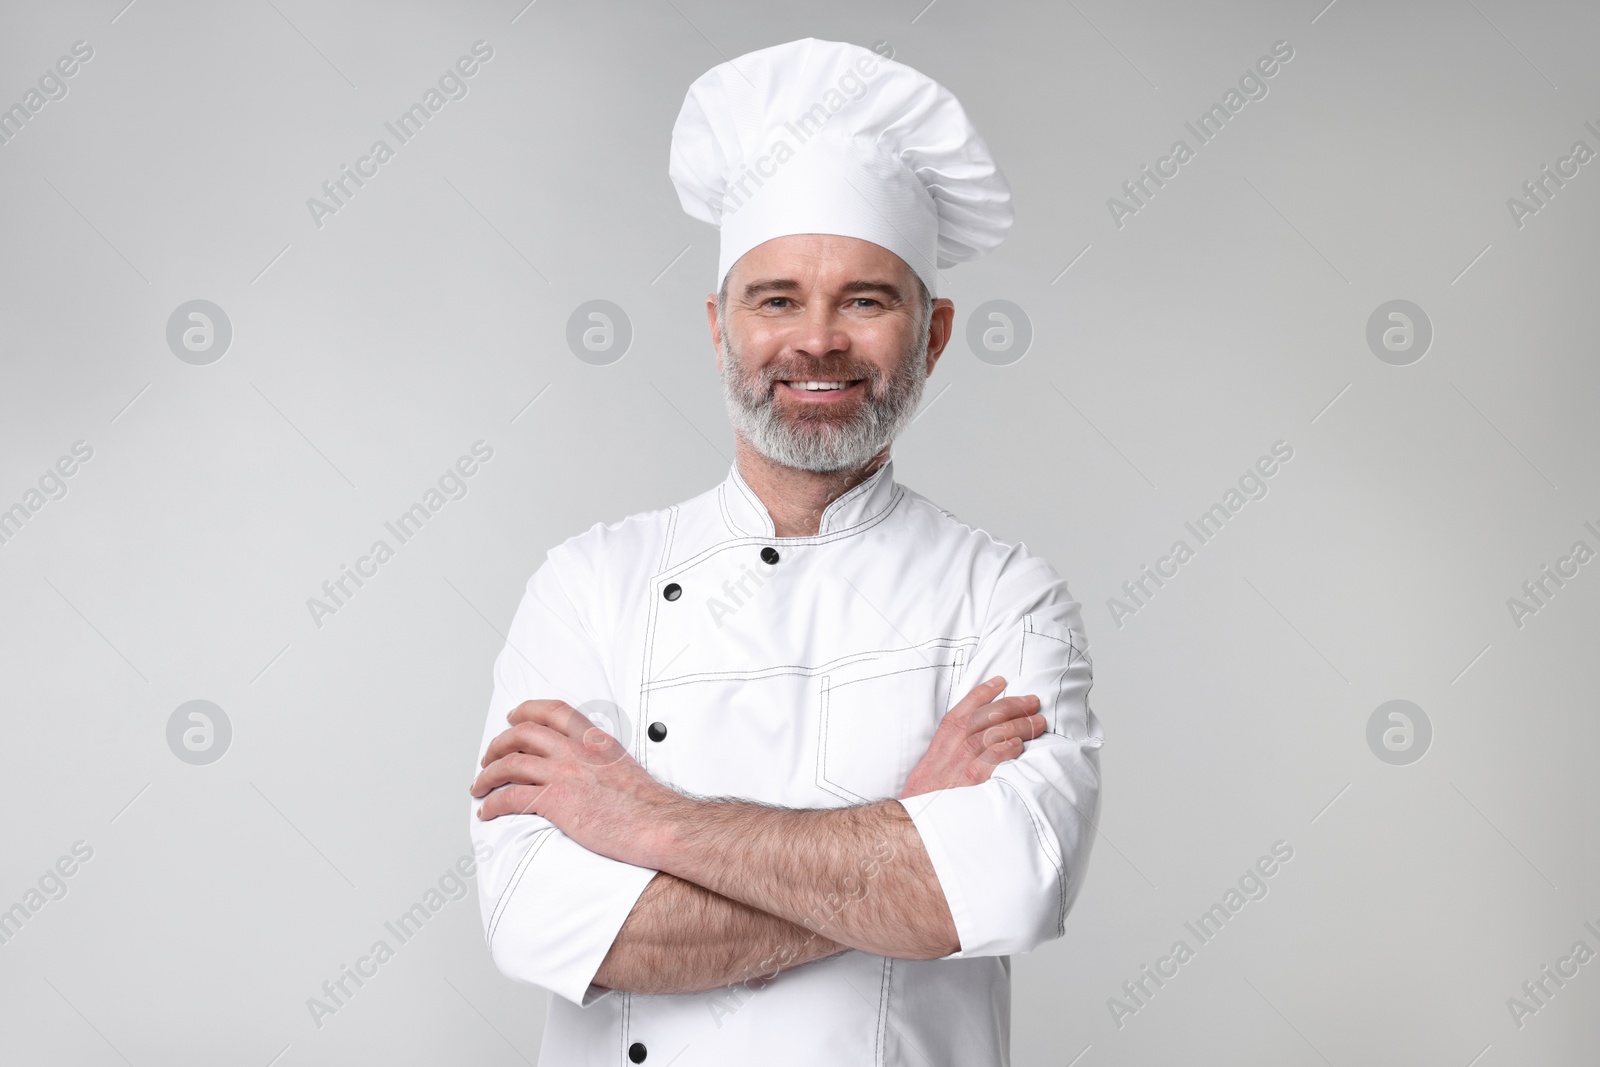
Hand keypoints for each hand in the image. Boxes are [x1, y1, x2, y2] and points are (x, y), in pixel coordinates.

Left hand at [471, 699, 673, 867]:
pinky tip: (488, 811)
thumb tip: (591, 772)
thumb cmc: (648, 806)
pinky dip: (493, 804)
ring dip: (487, 775)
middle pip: (524, 734)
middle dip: (498, 744)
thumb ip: (603, 761)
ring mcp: (564, 773)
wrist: (659, 825)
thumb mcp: (625, 767)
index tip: (513, 716)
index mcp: (595, 740)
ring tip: (479, 787)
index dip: (528, 710)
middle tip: (488, 758)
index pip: (556, 711)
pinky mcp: (556, 800)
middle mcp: (576, 750)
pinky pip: (511, 797)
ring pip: (510, 763)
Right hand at [899, 677, 1044, 799]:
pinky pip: (992, 759)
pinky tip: (1020, 745)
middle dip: (1012, 705)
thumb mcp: (933, 764)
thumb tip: (980, 734)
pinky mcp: (973, 781)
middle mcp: (952, 747)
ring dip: (1019, 725)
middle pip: (985, 717)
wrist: (916, 821)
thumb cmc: (928, 794)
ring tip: (1038, 722)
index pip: (965, 708)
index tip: (1001, 681)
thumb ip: (952, 748)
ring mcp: (962, 763)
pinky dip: (1007, 749)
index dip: (984, 692)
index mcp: (943, 740)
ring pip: (994, 734)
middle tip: (1033, 702)